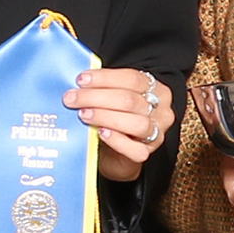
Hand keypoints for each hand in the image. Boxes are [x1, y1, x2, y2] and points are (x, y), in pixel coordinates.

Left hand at [67, 65, 172, 181]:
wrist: (114, 153)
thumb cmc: (112, 118)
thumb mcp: (111, 98)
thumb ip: (102, 88)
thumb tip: (79, 80)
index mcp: (156, 89)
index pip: (133, 79)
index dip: (105, 78)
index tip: (81, 80)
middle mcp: (161, 111)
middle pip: (130, 100)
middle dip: (96, 97)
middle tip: (72, 99)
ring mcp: (156, 133)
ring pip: (136, 123)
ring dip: (105, 116)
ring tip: (83, 115)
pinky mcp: (146, 153)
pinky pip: (135, 149)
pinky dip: (116, 140)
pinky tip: (101, 133)